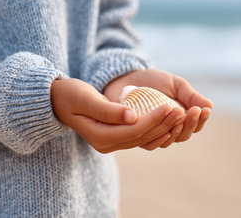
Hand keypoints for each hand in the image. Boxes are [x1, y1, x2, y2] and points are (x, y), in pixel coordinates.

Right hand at [50, 78, 184, 152]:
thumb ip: (108, 110)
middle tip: (182, 110)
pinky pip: (140, 136)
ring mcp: (112, 143)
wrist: (58, 101)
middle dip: (163, 124)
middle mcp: (107, 144)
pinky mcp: (116, 137)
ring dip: (163, 127)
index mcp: (100, 137)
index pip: (134, 131)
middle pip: (142, 137)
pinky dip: (155, 128)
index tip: (170, 106)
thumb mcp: (86, 99)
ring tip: (181, 114)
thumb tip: (132, 117)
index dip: (154, 119)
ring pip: (144, 138)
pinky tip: (169, 120)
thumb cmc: (70, 95)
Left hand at [103, 69, 212, 148]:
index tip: (204, 109)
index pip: (195, 125)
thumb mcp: (174, 84)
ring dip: (177, 130)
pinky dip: (158, 137)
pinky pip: (149, 142)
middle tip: (194, 111)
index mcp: (180, 118)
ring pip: (169, 140)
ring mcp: (152, 134)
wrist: (124, 78)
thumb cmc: (152, 81)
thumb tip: (210, 106)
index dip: (201, 119)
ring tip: (181, 117)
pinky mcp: (136, 136)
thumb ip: (190, 96)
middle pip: (184, 135)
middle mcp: (168, 129)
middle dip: (191, 123)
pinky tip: (164, 128)